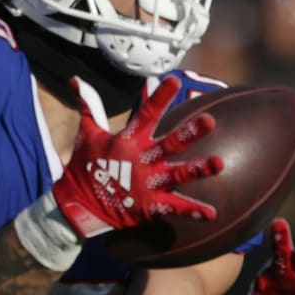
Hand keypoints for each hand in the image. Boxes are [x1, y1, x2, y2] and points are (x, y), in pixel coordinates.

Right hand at [51, 76, 222, 238]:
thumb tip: (74, 80)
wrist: (78, 206)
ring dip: (199, 169)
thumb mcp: (87, 134)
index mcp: (127, 141)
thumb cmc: (84, 167)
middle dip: (190, 133)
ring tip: (220, 163)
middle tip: (209, 121)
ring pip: (178, 174)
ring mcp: (148, 184)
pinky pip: (174, 208)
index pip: (146, 114)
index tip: (173, 81)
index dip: (159, 97)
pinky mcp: (150, 205)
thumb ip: (89, 106)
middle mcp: (141, 160)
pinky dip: (193, 211)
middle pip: (169, 143)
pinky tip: (211, 214)